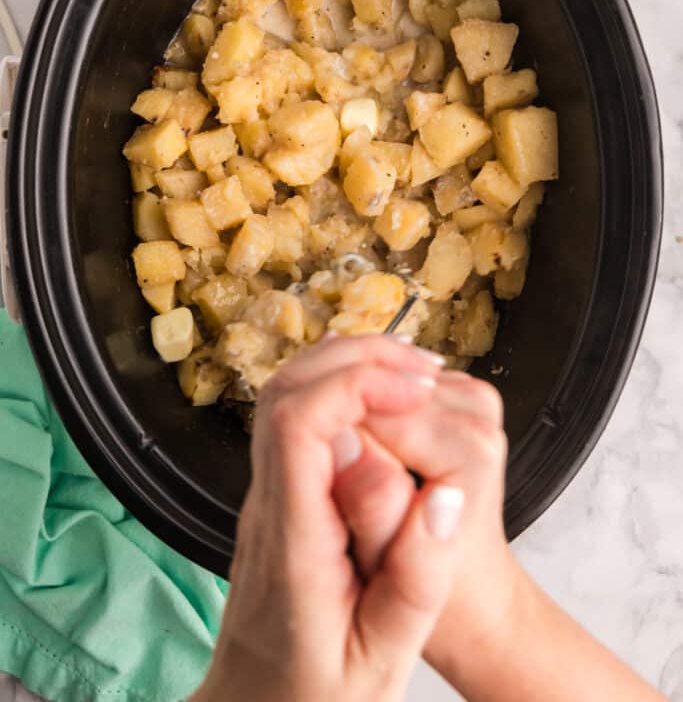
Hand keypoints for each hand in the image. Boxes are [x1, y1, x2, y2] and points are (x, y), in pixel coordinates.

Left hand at [191, 335, 467, 701]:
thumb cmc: (315, 699)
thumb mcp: (382, 665)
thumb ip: (417, 584)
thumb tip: (447, 494)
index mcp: (291, 542)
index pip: (298, 424)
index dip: (357, 385)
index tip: (416, 393)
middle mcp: (267, 505)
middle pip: (285, 390)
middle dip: (356, 358)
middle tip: (424, 370)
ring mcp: (263, 496)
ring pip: (283, 394)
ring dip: (346, 367)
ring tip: (412, 377)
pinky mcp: (274, 495)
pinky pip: (294, 416)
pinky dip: (339, 389)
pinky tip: (383, 402)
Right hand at [333, 365, 521, 686]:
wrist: (473, 592)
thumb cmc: (433, 590)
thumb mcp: (391, 571)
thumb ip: (371, 508)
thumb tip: (344, 445)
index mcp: (469, 452)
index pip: (377, 411)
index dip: (329, 429)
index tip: (301, 465)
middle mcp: (478, 414)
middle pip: (380, 386)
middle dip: (339, 413)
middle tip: (302, 457)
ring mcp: (472, 398)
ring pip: (384, 377)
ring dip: (350, 404)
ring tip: (323, 452)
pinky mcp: (459, 392)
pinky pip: (394, 380)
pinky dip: (366, 401)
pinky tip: (351, 436)